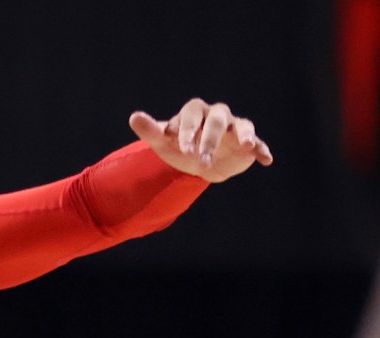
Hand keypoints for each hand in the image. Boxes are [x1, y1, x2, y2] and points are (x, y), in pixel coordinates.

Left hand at [129, 100, 272, 181]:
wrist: (197, 162)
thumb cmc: (179, 147)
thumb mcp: (163, 142)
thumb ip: (151, 131)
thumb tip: (134, 117)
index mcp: (195, 113)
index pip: (192, 115)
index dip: (188, 130)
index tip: (183, 150)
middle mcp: (217, 116)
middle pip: (217, 120)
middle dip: (210, 140)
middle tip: (201, 160)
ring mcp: (234, 127)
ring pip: (241, 126)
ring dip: (242, 137)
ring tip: (245, 146)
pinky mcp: (247, 142)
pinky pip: (257, 142)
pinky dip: (261, 149)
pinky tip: (266, 160)